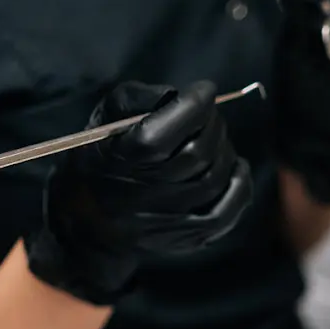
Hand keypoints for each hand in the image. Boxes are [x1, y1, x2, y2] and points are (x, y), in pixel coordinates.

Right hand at [26, 81, 252, 305]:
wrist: (89, 224)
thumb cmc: (100, 161)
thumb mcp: (103, 120)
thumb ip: (137, 98)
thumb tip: (178, 94)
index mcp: (130, 155)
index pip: (179, 123)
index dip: (198, 101)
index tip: (203, 91)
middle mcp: (152, 189)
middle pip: (202, 148)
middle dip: (211, 123)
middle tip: (206, 115)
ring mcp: (173, 217)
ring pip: (218, 175)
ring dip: (223, 149)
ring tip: (212, 140)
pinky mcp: (190, 238)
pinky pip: (229, 209)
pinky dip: (239, 183)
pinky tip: (234, 168)